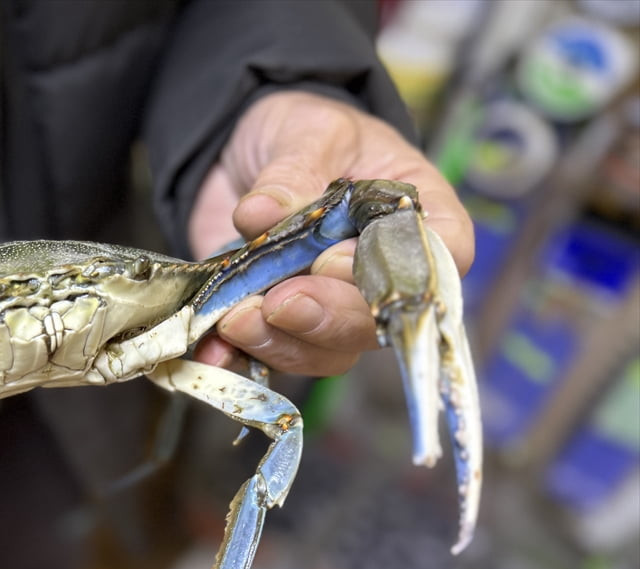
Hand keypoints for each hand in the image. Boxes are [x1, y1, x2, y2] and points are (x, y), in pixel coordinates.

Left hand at [188, 90, 472, 376]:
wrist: (244, 152)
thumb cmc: (304, 134)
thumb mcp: (307, 131)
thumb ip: (293, 171)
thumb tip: (263, 213)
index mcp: (415, 218)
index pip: (436, 261)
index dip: (390, 276)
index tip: (332, 262)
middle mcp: (379, 276)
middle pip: (374, 323)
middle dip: (324, 319)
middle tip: (280, 302)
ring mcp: (330, 306)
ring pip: (322, 351)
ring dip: (279, 343)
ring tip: (236, 320)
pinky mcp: (279, 323)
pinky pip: (267, 356)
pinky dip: (238, 357)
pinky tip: (212, 349)